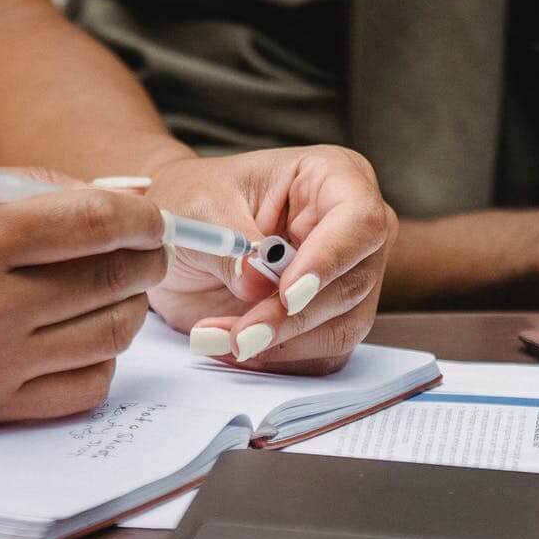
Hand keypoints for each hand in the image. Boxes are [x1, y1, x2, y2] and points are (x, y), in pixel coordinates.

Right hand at [0, 161, 169, 422]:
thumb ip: (40, 186)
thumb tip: (123, 199)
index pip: (93, 225)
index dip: (141, 220)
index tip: (152, 220)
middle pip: (109, 281)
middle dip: (146, 259)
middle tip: (148, 249)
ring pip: (110, 336)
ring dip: (129, 306)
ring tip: (113, 287)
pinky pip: (87, 387)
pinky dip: (102, 356)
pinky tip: (82, 331)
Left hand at [141, 146, 397, 373]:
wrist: (178, 239)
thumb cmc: (196, 203)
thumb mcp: (199, 207)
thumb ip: (231, 243)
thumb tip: (259, 281)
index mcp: (333, 179)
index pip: (360, 220)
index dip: (330, 260)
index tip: (287, 294)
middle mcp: (353, 230)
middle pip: (352, 284)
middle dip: (292, 317)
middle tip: (240, 334)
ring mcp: (349, 278)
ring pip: (341, 328)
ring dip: (278, 344)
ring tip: (216, 336)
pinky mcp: (331, 320)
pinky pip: (321, 356)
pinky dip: (274, 359)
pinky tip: (228, 344)